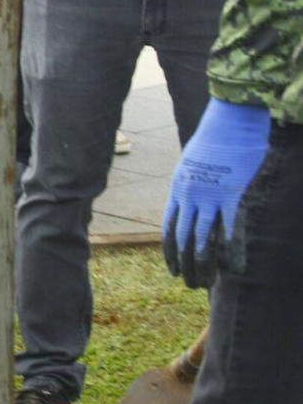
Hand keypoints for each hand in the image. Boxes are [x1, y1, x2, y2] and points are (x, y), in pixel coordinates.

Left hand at [162, 97, 269, 287]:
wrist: (230, 119)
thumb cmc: (216, 137)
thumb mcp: (194, 162)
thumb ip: (194, 182)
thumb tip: (196, 194)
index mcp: (178, 190)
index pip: (169, 229)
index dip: (170, 252)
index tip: (172, 269)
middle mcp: (189, 197)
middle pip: (182, 240)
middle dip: (185, 265)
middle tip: (190, 284)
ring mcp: (209, 197)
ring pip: (201, 240)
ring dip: (203, 265)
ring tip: (206, 283)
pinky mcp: (231, 195)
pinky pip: (229, 230)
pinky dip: (231, 252)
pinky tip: (234, 268)